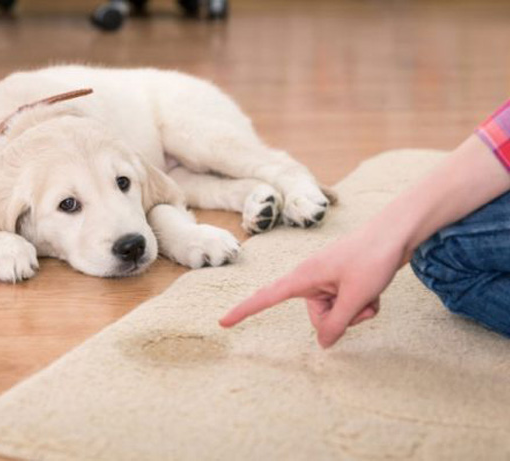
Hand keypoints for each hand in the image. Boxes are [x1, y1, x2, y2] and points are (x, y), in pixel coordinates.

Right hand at [219, 227, 406, 347]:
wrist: (397, 232)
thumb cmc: (372, 258)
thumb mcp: (355, 297)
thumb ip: (337, 324)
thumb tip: (323, 344)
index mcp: (304, 277)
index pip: (266, 297)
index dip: (244, 311)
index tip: (223, 322)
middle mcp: (312, 279)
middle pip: (318, 318)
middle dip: (342, 319)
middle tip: (361, 301)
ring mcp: (328, 280)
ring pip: (337, 314)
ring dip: (357, 311)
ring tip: (371, 292)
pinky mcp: (342, 281)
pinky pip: (348, 305)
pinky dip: (363, 304)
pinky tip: (376, 290)